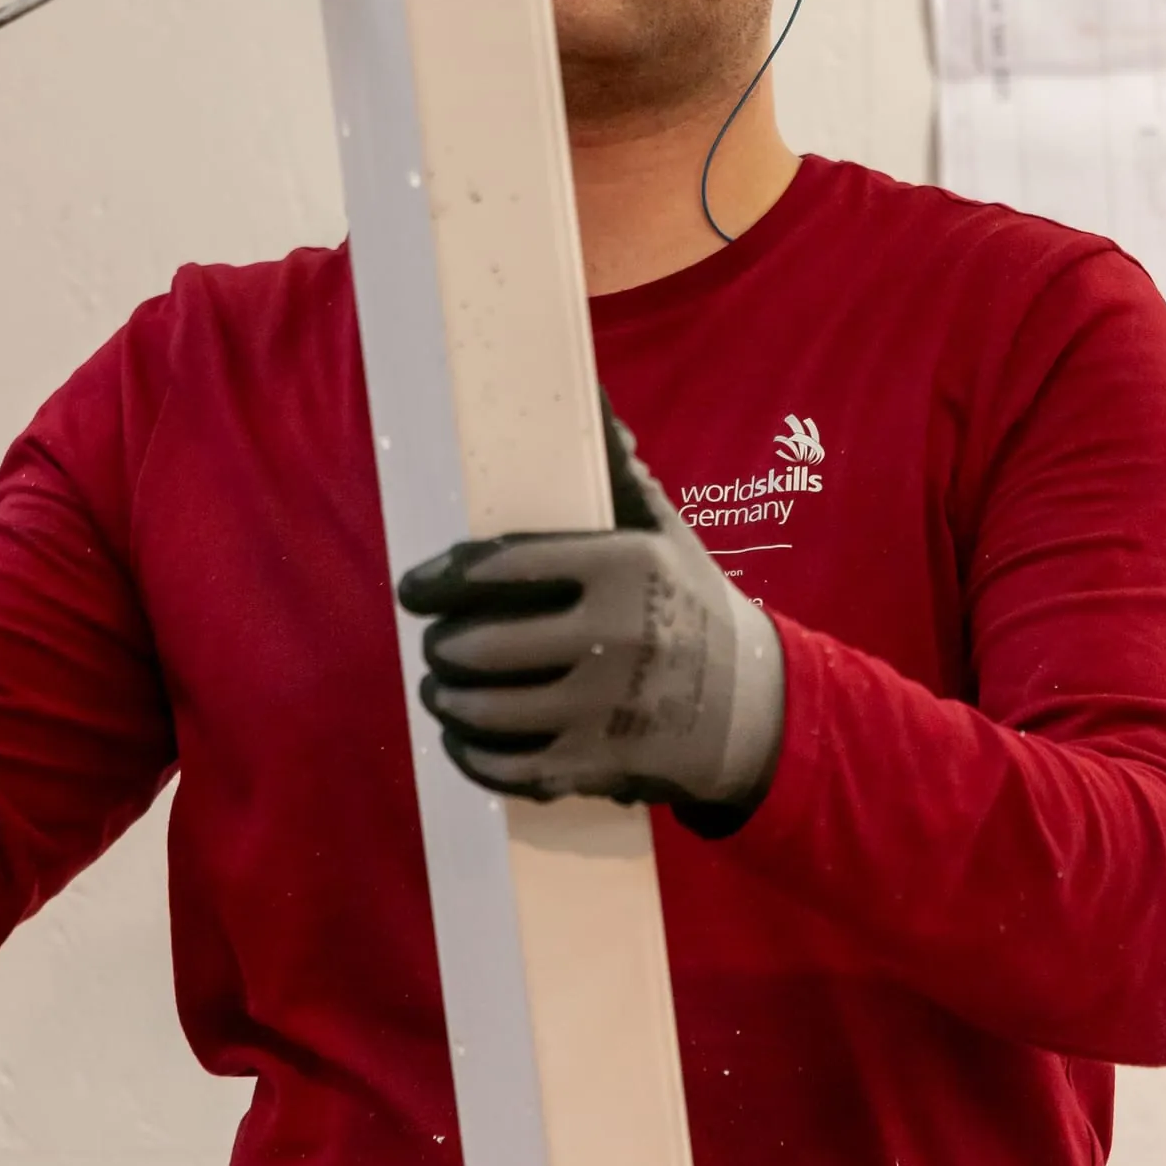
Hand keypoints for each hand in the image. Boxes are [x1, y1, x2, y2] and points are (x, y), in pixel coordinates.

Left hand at [397, 403, 785, 833]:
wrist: (749, 706)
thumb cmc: (692, 605)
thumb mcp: (665, 535)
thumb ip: (618, 475)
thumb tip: (594, 399)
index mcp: (623, 567)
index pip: (502, 567)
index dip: (442, 579)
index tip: (415, 586)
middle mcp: (613, 636)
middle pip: (481, 645)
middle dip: (441, 647)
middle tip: (434, 642)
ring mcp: (603, 708)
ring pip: (484, 708)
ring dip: (446, 698)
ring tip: (439, 687)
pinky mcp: (597, 764)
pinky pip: (507, 766)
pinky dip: (471, 754)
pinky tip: (460, 737)